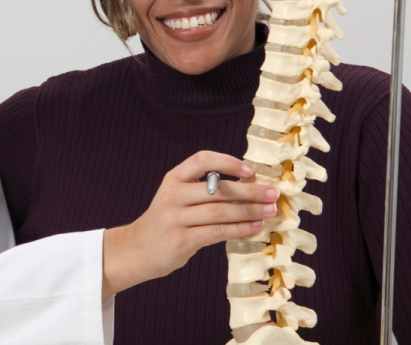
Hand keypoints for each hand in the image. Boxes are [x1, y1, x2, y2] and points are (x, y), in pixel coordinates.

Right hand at [102, 150, 277, 297]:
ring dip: (250, 211)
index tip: (249, 170)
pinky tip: (255, 227)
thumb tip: (248, 187)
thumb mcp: (176, 198)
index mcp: (173, 179)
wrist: (137, 250)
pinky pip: (217, 232)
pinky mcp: (182, 240)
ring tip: (270, 210)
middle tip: (273, 193)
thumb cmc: (166, 222)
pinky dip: (240, 229)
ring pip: (221, 211)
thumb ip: (203, 190)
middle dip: (250, 191)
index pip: (202, 160)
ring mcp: (175, 218)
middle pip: (218, 189)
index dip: (227, 162)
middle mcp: (172, 195)